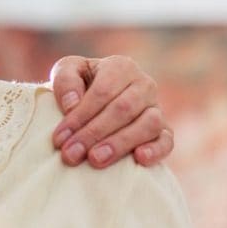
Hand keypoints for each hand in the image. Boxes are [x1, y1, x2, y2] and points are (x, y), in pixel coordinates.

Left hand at [49, 55, 172, 167]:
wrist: (93, 103)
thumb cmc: (78, 86)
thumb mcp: (66, 72)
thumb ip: (65, 80)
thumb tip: (72, 103)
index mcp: (121, 67)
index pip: (103, 91)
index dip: (80, 115)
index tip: (59, 138)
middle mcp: (144, 85)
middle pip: (123, 109)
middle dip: (94, 134)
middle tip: (71, 155)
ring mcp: (157, 108)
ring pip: (148, 124)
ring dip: (120, 144)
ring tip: (95, 160)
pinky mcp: (164, 131)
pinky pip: (167, 141)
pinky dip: (156, 150)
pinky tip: (139, 159)